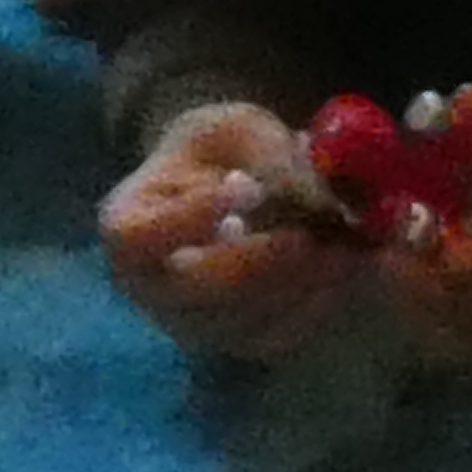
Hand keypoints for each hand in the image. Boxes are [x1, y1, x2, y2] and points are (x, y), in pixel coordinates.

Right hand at [99, 100, 367, 360]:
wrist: (225, 192)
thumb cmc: (217, 154)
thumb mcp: (235, 129)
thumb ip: (267, 154)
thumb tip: (311, 195)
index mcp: (126, 224)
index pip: (139, 238)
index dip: (191, 218)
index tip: (248, 186)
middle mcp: (147, 287)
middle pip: (199, 288)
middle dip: (264, 260)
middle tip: (316, 230)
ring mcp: (190, 323)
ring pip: (244, 318)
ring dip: (301, 283)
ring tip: (346, 244)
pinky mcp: (235, 342)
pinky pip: (275, 337)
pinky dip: (316, 304)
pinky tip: (344, 269)